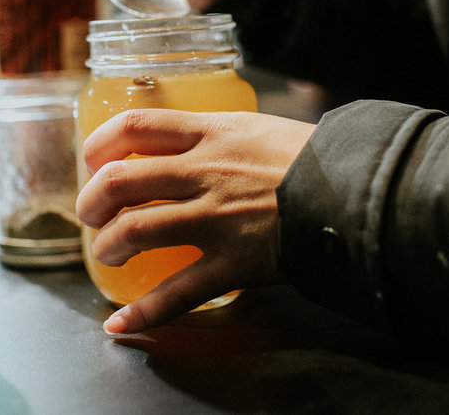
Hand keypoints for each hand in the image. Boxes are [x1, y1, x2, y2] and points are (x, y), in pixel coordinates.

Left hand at [75, 108, 314, 333]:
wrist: (359, 191)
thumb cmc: (313, 157)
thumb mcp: (259, 127)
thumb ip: (219, 135)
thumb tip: (189, 142)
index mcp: (211, 134)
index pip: (136, 125)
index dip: (100, 143)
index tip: (92, 159)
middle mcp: (204, 172)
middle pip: (120, 181)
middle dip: (91, 202)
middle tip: (90, 214)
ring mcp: (216, 219)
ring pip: (135, 231)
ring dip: (107, 247)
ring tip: (107, 255)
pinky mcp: (234, 263)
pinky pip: (178, 292)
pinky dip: (144, 312)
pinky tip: (121, 324)